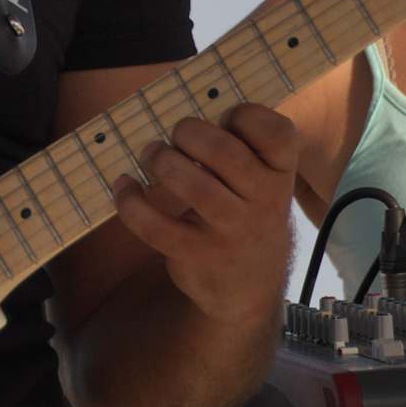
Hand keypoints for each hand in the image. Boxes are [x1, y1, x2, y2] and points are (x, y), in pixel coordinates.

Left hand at [112, 104, 298, 326]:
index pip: (277, 134)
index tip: (226, 120)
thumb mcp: (263, 185)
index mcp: (281, 175)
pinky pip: (157, 226)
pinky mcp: (198, 255)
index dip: (246, 115)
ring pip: (192, 185)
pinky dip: (131, 202)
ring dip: (161, 161)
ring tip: (151, 156)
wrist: (249, 291)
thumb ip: (243, 151)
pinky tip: (125, 186)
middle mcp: (264, 202)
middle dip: (189, 133)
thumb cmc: (248, 218)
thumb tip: (187, 120)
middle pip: (225, 153)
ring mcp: (232, 231)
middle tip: (176, 136)